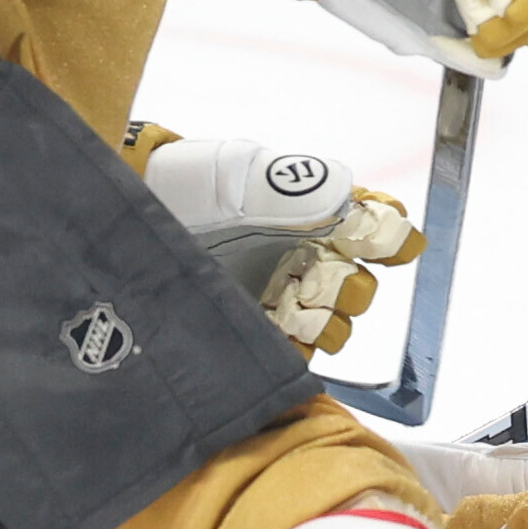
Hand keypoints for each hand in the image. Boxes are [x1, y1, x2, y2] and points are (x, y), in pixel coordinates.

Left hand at [133, 127, 424, 357]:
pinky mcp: (260, 332)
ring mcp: (286, 299)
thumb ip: (298, 187)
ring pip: (337, 326)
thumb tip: (349, 202)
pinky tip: (280, 334)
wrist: (140, 213)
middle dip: (349, 286)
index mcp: (322, 217)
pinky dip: (298, 349)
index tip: (376, 238)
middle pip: (362, 289)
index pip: (379, 231)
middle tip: (315, 276)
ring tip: (294, 306)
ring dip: (326, 320)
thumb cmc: (194, 183)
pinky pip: (299, 354)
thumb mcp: (244, 174)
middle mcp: (311, 260)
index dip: (387, 237)